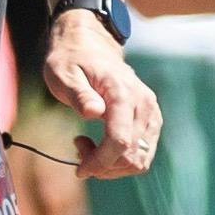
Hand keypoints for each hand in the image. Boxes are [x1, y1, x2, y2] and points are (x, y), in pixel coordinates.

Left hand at [41, 4, 161, 174]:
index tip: (80, 169)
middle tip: (79, 149)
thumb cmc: (72, 60)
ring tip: (88, 148)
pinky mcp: (151, 120)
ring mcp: (151, 112)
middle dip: (103, 165)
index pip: (120, 140)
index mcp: (123, 93)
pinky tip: (102, 147)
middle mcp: (144, 104)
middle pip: (131, 155)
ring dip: (113, 165)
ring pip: (140, 159)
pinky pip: (143, 153)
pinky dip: (122, 159)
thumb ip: (79, 94)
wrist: (89, 45)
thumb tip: (94, 112)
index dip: (101, 162)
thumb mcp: (64, 74)